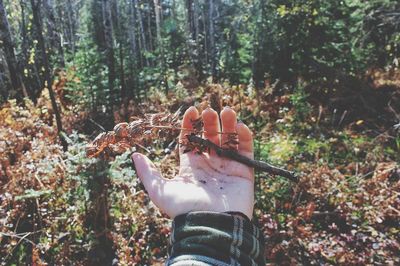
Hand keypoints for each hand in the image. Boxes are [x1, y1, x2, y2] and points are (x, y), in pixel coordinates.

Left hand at [131, 106, 253, 218]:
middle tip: (209, 110)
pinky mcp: (244, 171)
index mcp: (191, 166)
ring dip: (228, 124)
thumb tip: (134, 155)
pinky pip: (246, 150)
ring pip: (229, 140)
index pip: (191, 140)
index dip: (191, 125)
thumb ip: (148, 173)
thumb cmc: (184, 208)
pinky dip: (244, 137)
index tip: (192, 110)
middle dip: (210, 122)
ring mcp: (227, 167)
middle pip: (211, 136)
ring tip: (227, 110)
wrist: (211, 225)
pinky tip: (239, 126)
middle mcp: (209, 164)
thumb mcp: (160, 190)